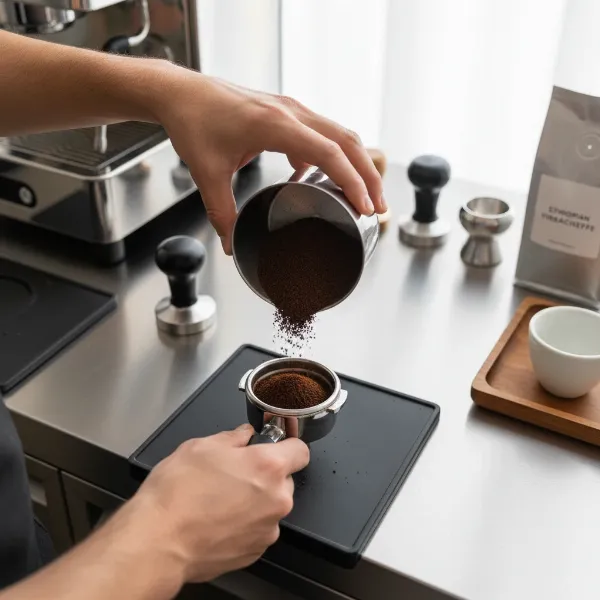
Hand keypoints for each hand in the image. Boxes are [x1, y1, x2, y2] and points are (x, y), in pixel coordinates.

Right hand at [131, 424, 308, 582]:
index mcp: (268, 466)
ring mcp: (268, 528)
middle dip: (265, 475)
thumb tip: (243, 435)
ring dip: (255, 500)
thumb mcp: (201, 446)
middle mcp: (276, 499)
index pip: (300, 450)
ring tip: (221, 499)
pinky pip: (258, 529)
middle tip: (235, 473)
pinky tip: (218, 519)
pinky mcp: (255, 551)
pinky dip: (245, 524)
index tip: (274, 447)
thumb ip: (232, 437)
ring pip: (271, 506)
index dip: (287, 445)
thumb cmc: (177, 494)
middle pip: (285, 480)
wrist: (158, 541)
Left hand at [153, 68, 386, 253]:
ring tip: (362, 196)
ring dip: (356, 164)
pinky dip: (330, 158)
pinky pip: (321, 135)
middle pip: (347, 142)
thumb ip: (222, 213)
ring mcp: (291, 111)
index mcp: (275, 124)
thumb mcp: (208, 173)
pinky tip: (319, 181)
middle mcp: (291, 113)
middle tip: (377, 208)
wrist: (181, 92)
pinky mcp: (286, 115)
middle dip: (369, 176)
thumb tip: (232, 245)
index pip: (329, 152)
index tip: (365, 207)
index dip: (352, 181)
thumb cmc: (194, 121)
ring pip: (339, 135)